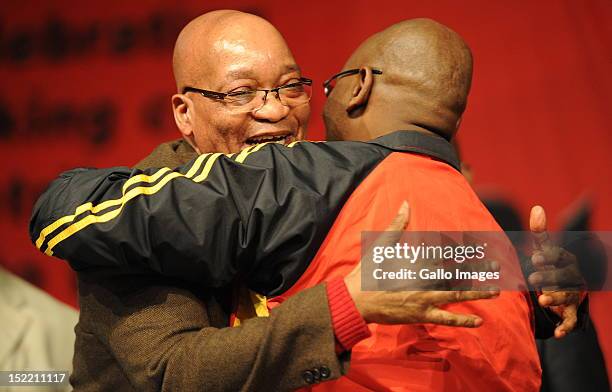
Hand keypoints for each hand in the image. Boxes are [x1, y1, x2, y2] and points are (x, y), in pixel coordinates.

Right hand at [345, 201, 499, 327]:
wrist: (356, 299)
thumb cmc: (368, 270)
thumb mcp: (381, 244)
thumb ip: (397, 225)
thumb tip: (405, 204)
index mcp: (417, 261)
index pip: (447, 253)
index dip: (467, 250)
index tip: (483, 247)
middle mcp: (425, 279)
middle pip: (458, 273)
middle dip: (479, 270)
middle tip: (497, 267)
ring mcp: (424, 298)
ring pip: (457, 295)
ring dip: (478, 293)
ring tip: (496, 291)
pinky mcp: (421, 315)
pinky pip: (446, 318)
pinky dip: (463, 321)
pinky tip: (478, 321)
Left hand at [529, 205, 584, 337]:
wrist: (564, 287)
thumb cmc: (550, 265)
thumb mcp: (545, 249)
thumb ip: (540, 232)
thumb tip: (537, 208)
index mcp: (565, 260)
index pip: (559, 256)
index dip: (548, 257)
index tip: (536, 257)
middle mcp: (571, 277)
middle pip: (562, 277)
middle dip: (549, 277)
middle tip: (532, 278)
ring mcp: (572, 295)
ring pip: (567, 297)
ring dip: (556, 299)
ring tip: (542, 300)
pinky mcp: (571, 311)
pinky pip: (571, 320)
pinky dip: (566, 327)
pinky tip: (558, 333)